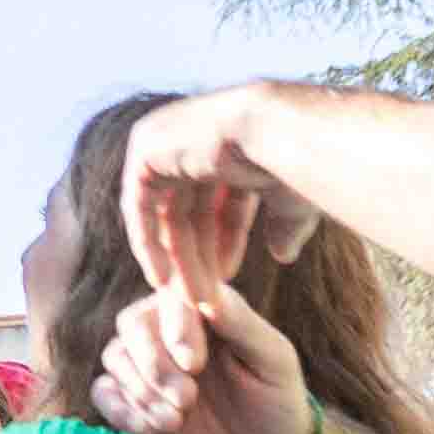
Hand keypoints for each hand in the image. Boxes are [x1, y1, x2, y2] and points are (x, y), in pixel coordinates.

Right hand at [89, 271, 319, 433]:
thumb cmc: (276, 397)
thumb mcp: (272, 359)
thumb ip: (241, 323)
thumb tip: (207, 293)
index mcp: (199, 311)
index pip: (169, 299)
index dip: (174, 329)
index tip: (195, 365)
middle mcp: (166, 331)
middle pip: (131, 324)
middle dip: (154, 365)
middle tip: (187, 399)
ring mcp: (147, 365)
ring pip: (115, 357)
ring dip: (140, 391)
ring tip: (175, 420)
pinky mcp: (134, 398)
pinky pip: (103, 392)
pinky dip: (120, 410)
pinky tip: (150, 430)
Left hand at [114, 85, 311, 287]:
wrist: (275, 133)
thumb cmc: (294, 162)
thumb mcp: (291, 201)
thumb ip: (282, 225)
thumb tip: (282, 255)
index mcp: (226, 142)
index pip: (219, 200)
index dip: (225, 240)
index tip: (228, 277)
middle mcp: (190, 138)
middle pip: (189, 210)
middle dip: (199, 257)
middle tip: (206, 298)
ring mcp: (163, 140)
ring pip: (166, 214)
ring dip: (180, 260)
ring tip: (194, 300)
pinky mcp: (144, 151)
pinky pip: (138, 207)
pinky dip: (148, 244)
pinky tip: (164, 281)